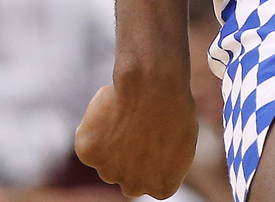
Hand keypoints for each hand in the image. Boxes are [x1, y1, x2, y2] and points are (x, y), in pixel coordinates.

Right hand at [75, 82, 197, 199]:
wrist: (153, 87)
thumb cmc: (174, 106)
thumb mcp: (185, 138)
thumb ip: (167, 158)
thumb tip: (156, 158)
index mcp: (163, 187)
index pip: (155, 181)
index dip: (155, 156)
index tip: (158, 135)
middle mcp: (134, 188)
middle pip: (129, 178)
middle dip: (132, 158)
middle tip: (138, 126)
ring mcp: (108, 173)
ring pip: (107, 160)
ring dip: (113, 142)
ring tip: (127, 112)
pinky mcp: (88, 154)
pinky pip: (89, 139)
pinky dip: (95, 124)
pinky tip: (110, 106)